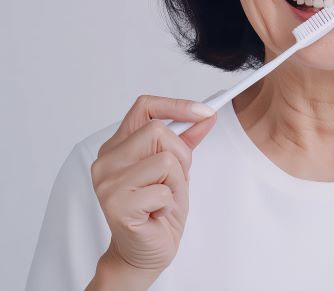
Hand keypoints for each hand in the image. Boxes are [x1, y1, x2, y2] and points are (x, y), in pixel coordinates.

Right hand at [90, 95, 217, 277]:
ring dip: (176, 182)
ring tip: (163, 198)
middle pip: (158, 130)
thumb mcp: (177, 169)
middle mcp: (107, 160)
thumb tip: (206, 115)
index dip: (176, 105)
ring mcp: (108, 182)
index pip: (144, 107)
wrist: (144, 250)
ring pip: (165, 159)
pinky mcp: (116, 204)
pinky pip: (163, 190)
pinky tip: (156, 213)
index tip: (205, 111)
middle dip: (181, 155)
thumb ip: (187, 140)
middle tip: (174, 179)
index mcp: (118, 146)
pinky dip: (169, 203)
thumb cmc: (157, 209)